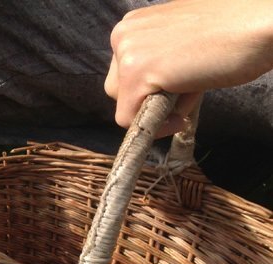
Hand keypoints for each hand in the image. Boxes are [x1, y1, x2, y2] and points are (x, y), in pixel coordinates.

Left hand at [104, 0, 272, 135]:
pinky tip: (182, 113)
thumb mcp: (183, 45)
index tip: (178, 88)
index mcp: (133, 25)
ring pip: (124, 105)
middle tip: (187, 89)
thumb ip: (160, 62)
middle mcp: (123, 35)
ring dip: (157, 109)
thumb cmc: (233, 35)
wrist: (261, 26)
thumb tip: (150, 97)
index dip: (150, 89)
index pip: (123, 72)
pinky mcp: (137, 73)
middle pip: (117, 89)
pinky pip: (130, 119)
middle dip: (149, 99)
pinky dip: (156, 126)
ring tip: (192, 89)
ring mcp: (128, 53)